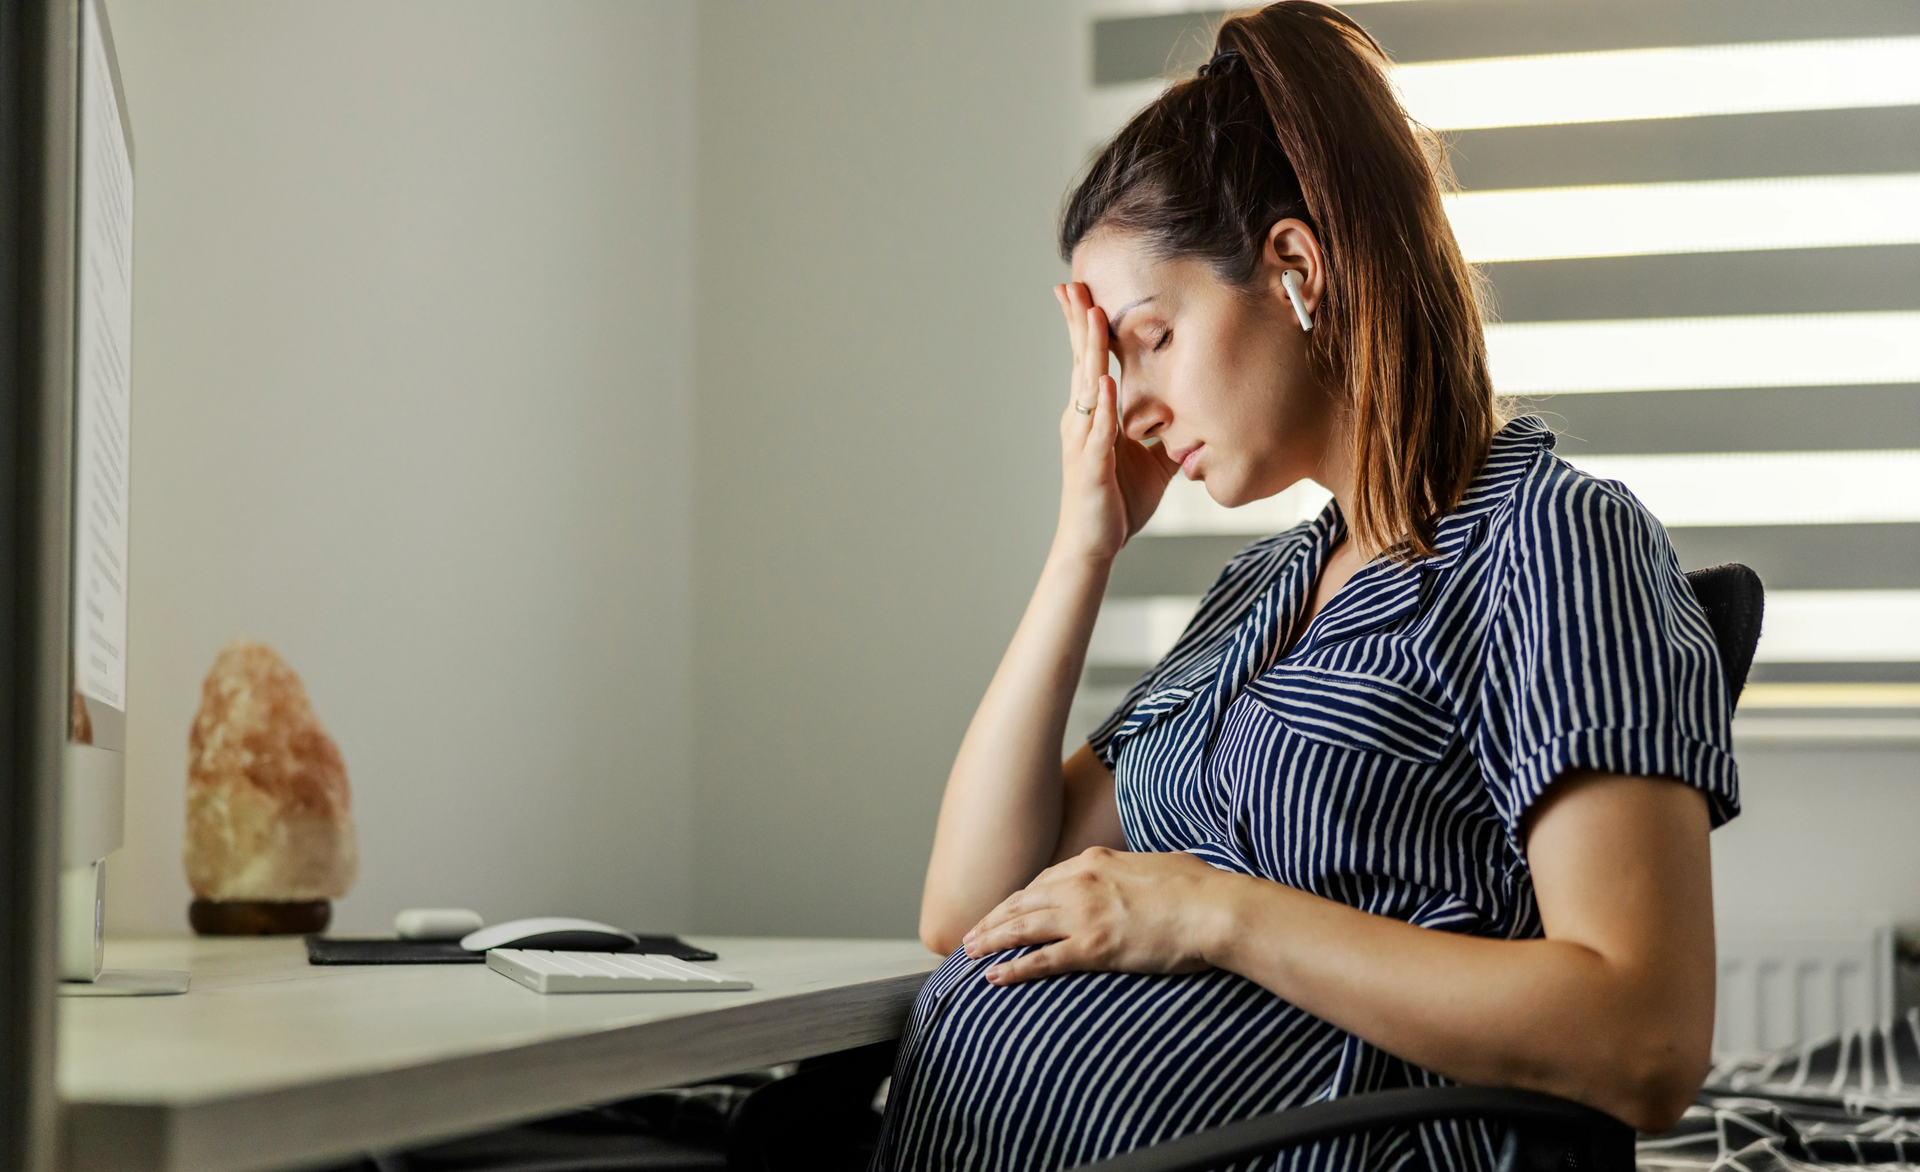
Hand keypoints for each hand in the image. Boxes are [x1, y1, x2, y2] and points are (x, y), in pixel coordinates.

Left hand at [960, 846, 1233, 984]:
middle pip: (1023, 902)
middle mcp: (1080, 883)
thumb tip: (1136, 875)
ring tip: (968, 953)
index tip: (1004, 912)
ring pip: (1022, 928)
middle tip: (971, 935)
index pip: (1043, 881)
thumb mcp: (1157, 864)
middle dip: (993, 919)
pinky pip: (1041, 960)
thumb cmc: (1198, 886)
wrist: (1215, 907)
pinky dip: (1013, 969)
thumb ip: (1132, 870)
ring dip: (991, 940)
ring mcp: (1084, 915)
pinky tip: (993, 977)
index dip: (1018, 900)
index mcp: (1094, 861)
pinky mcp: (1093, 947)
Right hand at [1052, 283, 1179, 564]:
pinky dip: (1104, 407)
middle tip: (1070, 283)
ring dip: (1090, 351)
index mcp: (1093, 415)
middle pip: (1081, 361)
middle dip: (1077, 322)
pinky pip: (1098, 432)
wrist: (1093, 545)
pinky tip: (1108, 385)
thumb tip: (1193, 415)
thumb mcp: (1151, 460)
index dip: (1087, 327)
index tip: (1083, 291)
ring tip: (1092, 316)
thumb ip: (1165, 433)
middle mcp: (1082, 421)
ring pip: (1086, 386)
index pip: (1090, 361)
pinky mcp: (1091, 466)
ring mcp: (1083, 441)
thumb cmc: (1116, 501)